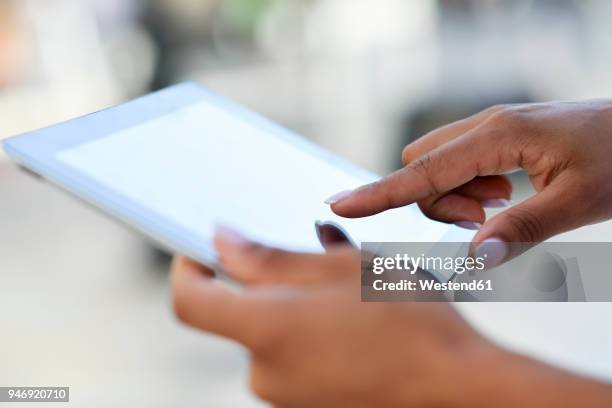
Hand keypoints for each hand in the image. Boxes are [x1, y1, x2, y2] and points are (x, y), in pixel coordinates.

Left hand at [171, 228, 611, 406]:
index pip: (189, 300)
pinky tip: (349, 320)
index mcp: (265, 330)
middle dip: (264, 285)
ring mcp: (286, 396)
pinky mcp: (308, 405)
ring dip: (295, 306)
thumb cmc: (407, 323)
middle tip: (309, 260)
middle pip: (238, 316)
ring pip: (271, 334)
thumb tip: (222, 244)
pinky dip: (308, 332)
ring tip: (344, 290)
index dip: (186, 269)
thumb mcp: (338, 271)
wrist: (457, 389)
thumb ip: (268, 259)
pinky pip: (292, 359)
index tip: (197, 250)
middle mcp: (265, 371)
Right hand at [327, 100, 611, 263]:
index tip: (339, 204)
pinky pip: (461, 163)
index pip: (422, 171)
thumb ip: (521, 232)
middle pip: (422, 165)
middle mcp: (487, 126)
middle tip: (484, 220)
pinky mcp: (501, 137)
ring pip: (439, 165)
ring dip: (456, 197)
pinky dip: (470, 188)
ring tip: (503, 208)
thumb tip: (473, 260)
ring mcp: (493, 129)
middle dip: (436, 200)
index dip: (379, 192)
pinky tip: (507, 196)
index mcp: (499, 135)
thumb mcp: (580, 202)